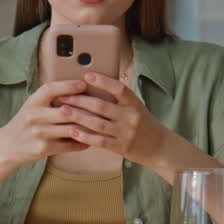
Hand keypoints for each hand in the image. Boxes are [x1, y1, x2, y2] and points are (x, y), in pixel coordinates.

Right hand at [0, 79, 92, 167]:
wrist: (8, 145)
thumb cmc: (25, 123)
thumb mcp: (32, 106)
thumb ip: (49, 99)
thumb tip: (77, 90)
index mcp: (32, 102)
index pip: (50, 89)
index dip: (68, 86)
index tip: (84, 84)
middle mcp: (34, 116)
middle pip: (66, 110)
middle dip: (85, 109)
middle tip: (102, 107)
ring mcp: (38, 133)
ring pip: (71, 128)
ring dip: (87, 127)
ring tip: (101, 124)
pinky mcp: (43, 148)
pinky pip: (69, 145)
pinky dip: (82, 143)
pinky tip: (90, 140)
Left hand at [55, 72, 170, 167]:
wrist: (160, 147)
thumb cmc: (143, 124)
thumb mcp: (136, 107)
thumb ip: (118, 99)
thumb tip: (95, 85)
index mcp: (134, 104)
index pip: (119, 89)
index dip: (103, 81)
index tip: (87, 76)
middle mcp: (131, 117)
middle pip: (102, 106)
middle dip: (80, 100)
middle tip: (63, 95)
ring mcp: (126, 133)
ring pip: (98, 123)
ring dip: (78, 116)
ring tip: (62, 111)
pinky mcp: (122, 147)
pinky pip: (100, 141)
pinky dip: (85, 136)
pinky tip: (72, 132)